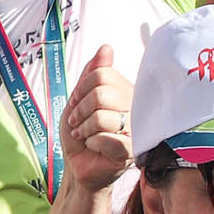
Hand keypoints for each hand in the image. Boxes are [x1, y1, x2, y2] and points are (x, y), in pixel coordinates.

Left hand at [57, 43, 135, 192]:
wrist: (78, 165)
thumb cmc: (81, 133)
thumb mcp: (79, 99)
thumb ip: (92, 74)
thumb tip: (106, 48)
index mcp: (125, 90)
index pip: (102, 74)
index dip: (82, 89)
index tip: (77, 103)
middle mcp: (135, 106)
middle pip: (101, 93)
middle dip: (80, 110)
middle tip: (78, 122)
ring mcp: (136, 129)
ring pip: (102, 116)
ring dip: (84, 128)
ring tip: (85, 135)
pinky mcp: (131, 150)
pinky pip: (105, 138)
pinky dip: (91, 143)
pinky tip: (95, 147)